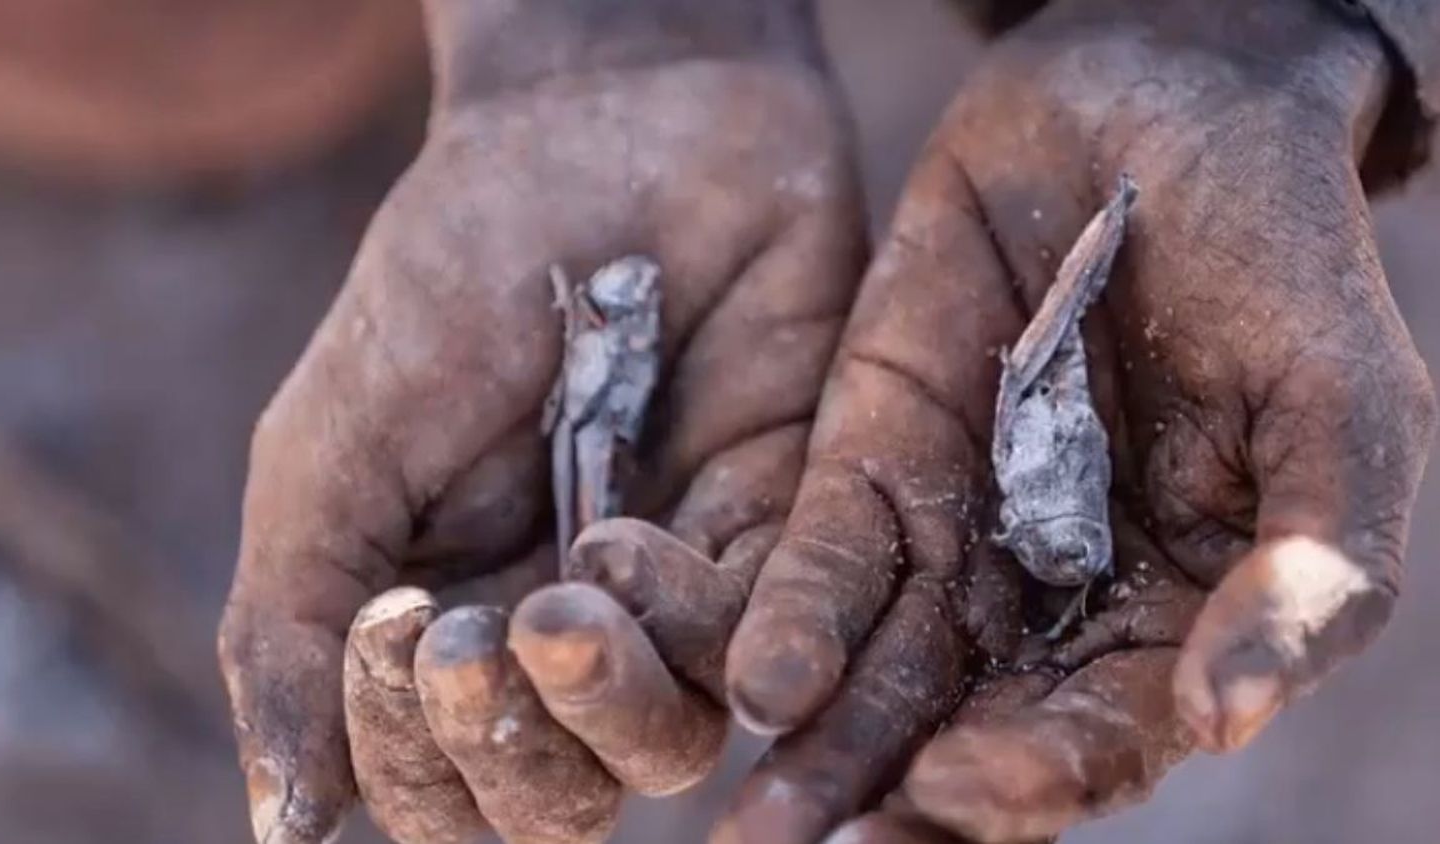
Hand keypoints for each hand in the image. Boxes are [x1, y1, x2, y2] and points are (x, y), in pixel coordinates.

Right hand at [215, 1, 866, 840]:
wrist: (602, 129)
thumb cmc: (449, 275)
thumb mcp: (331, 447)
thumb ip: (291, 631)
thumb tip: (284, 827)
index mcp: (444, 622)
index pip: (433, 785)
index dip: (409, 756)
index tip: (389, 628)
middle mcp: (562, 634)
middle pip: (555, 801)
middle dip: (506, 755)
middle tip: (472, 643)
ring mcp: (673, 593)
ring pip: (664, 752)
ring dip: (606, 709)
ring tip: (566, 604)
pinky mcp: (778, 533)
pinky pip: (760, 648)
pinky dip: (695, 628)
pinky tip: (630, 543)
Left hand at [718, 1, 1436, 841]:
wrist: (1157, 108)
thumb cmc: (1280, 258)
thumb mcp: (1340, 407)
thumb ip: (1308, 565)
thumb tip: (1228, 721)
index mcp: (1175, 614)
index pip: (1102, 733)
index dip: (1040, 774)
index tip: (965, 794)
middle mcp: (1053, 597)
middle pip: (969, 730)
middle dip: (896, 801)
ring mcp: (956, 530)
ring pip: (880, 670)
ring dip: (818, 752)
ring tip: (752, 829)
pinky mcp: (871, 456)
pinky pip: (827, 554)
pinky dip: (792, 616)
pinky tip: (758, 680)